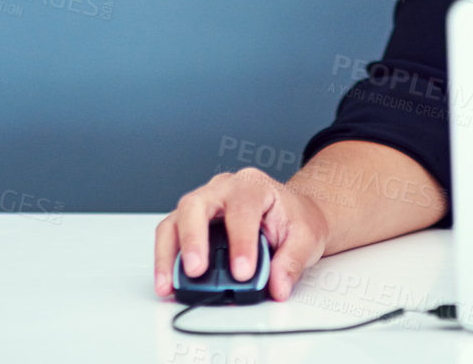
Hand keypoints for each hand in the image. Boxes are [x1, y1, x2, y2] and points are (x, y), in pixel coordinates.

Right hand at [153, 167, 330, 302]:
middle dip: (193, 239)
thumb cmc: (296, 218)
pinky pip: (170, 235)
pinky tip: (167, 281)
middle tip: (196, 270)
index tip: (242, 273)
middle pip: (197, 205)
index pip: (243, 210)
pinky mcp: (190, 221)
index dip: (241, 242)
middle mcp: (223, 188)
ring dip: (169, 253)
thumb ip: (292, 262)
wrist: (291, 212)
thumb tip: (278, 285)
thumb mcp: (307, 237)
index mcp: (253, 186)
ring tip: (169, 284)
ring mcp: (203, 202)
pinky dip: (165, 258)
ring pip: (175, 220)